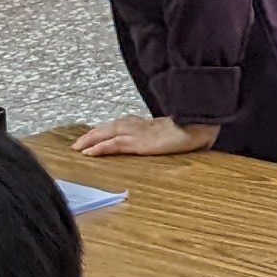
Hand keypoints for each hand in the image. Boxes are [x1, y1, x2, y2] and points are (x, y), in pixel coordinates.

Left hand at [73, 115, 218, 157]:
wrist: (198, 127)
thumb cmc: (190, 130)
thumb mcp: (172, 133)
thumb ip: (162, 135)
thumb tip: (160, 140)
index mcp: (146, 123)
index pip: (120, 124)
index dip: (105, 129)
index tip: (94, 134)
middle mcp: (138, 125)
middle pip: (109, 127)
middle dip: (93, 134)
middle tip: (78, 142)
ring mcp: (137, 133)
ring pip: (107, 133)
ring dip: (90, 139)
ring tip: (78, 146)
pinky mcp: (138, 142)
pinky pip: (114, 144)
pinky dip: (99, 147)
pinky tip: (89, 152)